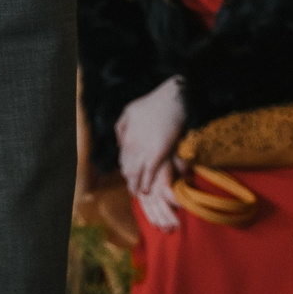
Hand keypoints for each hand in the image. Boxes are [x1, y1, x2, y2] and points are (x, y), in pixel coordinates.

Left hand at [115, 77, 186, 230]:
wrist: (172, 101)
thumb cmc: (152, 104)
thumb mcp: (128, 112)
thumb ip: (121, 129)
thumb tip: (120, 144)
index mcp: (126, 137)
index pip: (122, 159)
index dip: (125, 168)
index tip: (128, 175)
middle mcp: (132, 145)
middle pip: (127, 169)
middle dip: (129, 180)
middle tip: (133, 188)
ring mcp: (144, 150)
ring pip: (136, 173)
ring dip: (136, 185)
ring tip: (137, 193)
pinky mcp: (157, 154)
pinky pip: (149, 174)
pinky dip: (147, 184)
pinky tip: (146, 191)